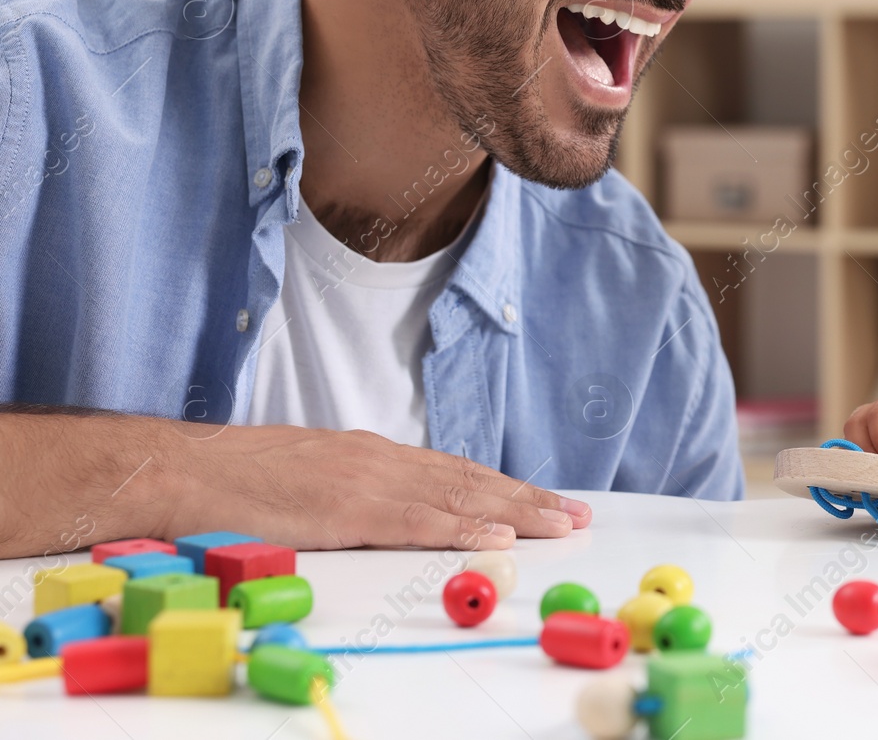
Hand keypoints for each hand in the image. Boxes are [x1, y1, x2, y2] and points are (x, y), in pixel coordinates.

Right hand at [0, 411, 590, 557]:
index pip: (455, 472)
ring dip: (514, 511)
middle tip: (577, 514)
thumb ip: (359, 494)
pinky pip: (415, 520)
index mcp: (373, 455)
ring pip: (457, 495)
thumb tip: (396, 516)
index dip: (505, 488)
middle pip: (470, 480)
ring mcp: (367, 480)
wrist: (188, 470)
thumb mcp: (315, 480)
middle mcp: (381, 460)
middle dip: (528, 498)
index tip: (547, 502)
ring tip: (559, 524)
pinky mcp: (347, 507)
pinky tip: (495, 536)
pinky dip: (460, 526)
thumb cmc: (244, 482)